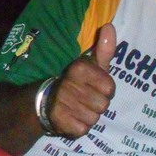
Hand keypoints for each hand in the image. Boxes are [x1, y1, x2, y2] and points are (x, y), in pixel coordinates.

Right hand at [49, 23, 116, 137]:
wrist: (45, 100)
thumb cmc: (77, 81)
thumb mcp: (91, 64)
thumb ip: (104, 48)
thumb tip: (110, 27)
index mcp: (79, 69)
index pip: (110, 88)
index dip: (106, 90)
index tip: (95, 86)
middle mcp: (70, 85)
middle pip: (104, 105)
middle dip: (98, 104)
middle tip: (85, 98)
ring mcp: (64, 104)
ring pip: (95, 118)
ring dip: (89, 116)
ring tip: (78, 108)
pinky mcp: (60, 122)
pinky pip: (83, 129)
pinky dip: (80, 126)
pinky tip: (71, 118)